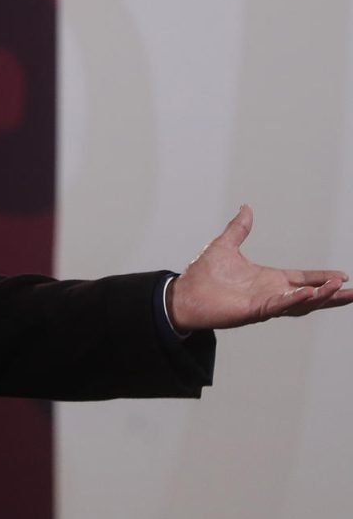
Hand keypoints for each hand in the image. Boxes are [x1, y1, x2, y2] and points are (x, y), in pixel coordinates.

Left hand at [169, 205, 350, 331]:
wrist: (183, 293)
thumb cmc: (202, 274)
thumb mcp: (225, 245)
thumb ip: (239, 228)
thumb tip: (246, 207)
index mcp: (268, 279)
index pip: (303, 278)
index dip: (322, 277)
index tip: (343, 276)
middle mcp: (270, 293)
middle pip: (309, 294)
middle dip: (332, 293)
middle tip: (352, 291)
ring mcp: (264, 303)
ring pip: (299, 303)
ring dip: (319, 297)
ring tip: (337, 289)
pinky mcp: (253, 311)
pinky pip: (280, 306)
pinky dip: (296, 300)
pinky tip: (310, 294)